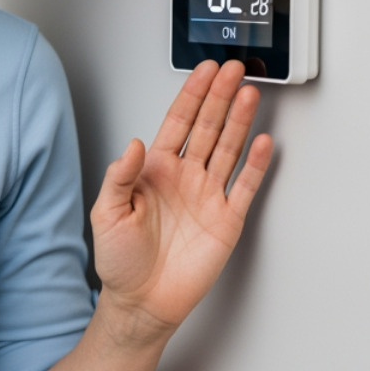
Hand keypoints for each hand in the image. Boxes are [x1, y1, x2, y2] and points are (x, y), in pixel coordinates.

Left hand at [90, 60, 273, 342]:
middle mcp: (183, 178)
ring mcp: (207, 196)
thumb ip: (119, 177)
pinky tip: (263, 141)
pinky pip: (244, 185)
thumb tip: (133, 144)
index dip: (191, 95)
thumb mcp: (106, 213)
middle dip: (219, 97)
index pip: (177, 123)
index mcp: (154, 171)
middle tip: (234, 69)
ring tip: (249, 93)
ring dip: (239, 121)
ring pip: (228, 148)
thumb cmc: (119, 260)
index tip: (203, 71)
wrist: (142, 301)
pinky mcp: (226, 219)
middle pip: (206, 127)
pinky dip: (255, 164)